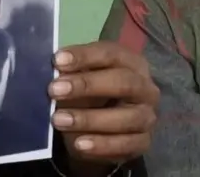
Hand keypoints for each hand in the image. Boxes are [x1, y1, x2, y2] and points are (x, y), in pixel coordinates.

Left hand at [48, 41, 158, 165]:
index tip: (57, 61)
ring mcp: (147, 116)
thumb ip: (70, 72)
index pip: (111, 54)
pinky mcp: (143, 142)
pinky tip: (79, 144)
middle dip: (87, 85)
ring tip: (59, 120)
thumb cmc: (89, 94)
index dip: (84, 56)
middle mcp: (145, 87)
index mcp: (131, 62)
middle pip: (123, 82)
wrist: (100, 129)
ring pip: (126, 117)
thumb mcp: (79, 78)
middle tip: (54, 90)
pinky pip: (126, 145)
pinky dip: (101, 145)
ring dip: (89, 119)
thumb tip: (53, 69)